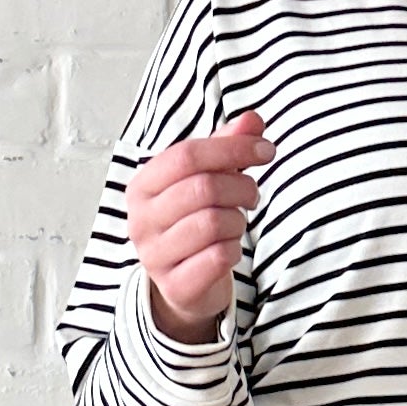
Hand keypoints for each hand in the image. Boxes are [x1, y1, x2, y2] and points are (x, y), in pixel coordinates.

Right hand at [127, 109, 273, 343]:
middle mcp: (141, 219)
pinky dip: (233, 250)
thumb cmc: (195, 222)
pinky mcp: (174, 285)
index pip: (187, 155)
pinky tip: (227, 250)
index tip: (265, 150)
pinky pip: (217, 257)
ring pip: (213, 223)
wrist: (184, 284)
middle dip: (241, 187)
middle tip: (252, 195)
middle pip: (203, 187)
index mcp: (143, 185)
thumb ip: (227, 146)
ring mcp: (154, 255)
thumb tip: (252, 119)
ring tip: (234, 225)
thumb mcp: (208, 179)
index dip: (231, 148)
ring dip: (237, 222)